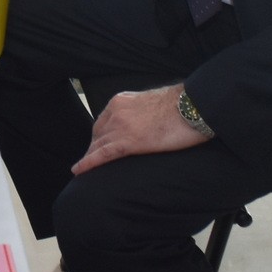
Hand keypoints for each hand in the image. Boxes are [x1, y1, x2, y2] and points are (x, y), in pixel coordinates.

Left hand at [71, 84, 208, 174]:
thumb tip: (144, 124)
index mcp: (121, 101)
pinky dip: (88, 163)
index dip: (98, 136)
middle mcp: (116, 111)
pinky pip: (102, 154)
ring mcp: (121, 126)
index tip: (96, 146)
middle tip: (90, 161)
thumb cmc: (182, 106)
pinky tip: (78, 170)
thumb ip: (141, 112)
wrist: (193, 106)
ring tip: (84, 170)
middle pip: (98, 134)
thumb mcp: (153, 104)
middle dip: (92, 148)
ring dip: (89, 157)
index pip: (103, 121)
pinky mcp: (129, 142)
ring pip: (97, 145)